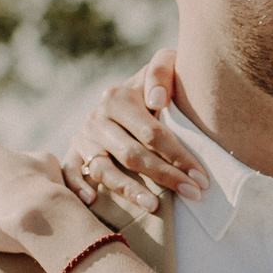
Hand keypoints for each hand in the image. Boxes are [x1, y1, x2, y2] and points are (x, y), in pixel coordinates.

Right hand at [65, 49, 206, 211]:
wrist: (131, 94)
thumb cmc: (158, 86)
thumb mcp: (165, 66)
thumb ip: (161, 72)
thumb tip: (156, 101)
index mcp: (118, 97)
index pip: (152, 132)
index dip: (179, 156)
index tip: (202, 178)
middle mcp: (97, 118)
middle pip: (131, 154)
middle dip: (165, 176)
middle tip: (193, 194)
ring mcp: (83, 138)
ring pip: (104, 169)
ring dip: (128, 190)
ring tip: (154, 205)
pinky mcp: (73, 154)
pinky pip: (70, 173)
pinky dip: (78, 186)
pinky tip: (92, 199)